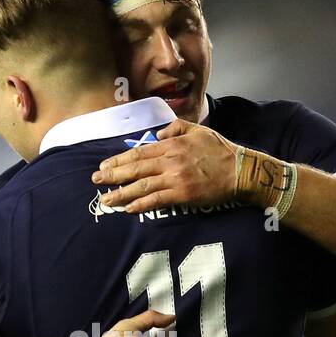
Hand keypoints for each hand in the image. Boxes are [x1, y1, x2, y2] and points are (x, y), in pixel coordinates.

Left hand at [92, 118, 238, 213]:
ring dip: (122, 193)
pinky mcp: (183, 194)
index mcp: (172, 144)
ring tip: (106, 199)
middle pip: (136, 168)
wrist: (239, 170)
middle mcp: (170, 160)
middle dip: (113, 175)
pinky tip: (128, 209)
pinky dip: (141, 204)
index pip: (140, 152)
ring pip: (142, 186)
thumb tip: (156, 136)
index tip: (105, 165)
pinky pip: (157, 200)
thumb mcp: (197, 130)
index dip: (120, 159)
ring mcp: (176, 178)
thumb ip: (175, 128)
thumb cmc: (220, 150)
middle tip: (96, 180)